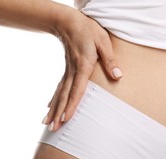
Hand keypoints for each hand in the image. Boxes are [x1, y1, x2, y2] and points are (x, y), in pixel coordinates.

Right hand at [42, 9, 121, 130]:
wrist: (68, 21)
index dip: (71, 105)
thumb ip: (110, 60)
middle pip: (64, 96)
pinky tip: (48, 107)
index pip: (77, 90)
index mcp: (83, 67)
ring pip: (59, 94)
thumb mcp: (103, 42)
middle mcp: (72, 72)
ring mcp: (67, 72)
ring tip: (46, 124)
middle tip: (52, 130)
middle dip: (58, 114)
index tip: (65, 119)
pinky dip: (53, 99)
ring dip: (53, 110)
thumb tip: (118, 77)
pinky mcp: (66, 71)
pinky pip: (58, 88)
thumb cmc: (88, 31)